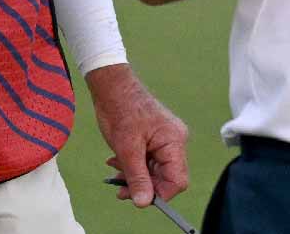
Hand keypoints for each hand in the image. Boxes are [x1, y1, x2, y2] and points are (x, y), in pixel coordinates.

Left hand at [88, 64, 187, 206]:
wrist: (112, 86)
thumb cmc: (121, 110)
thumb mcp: (127, 149)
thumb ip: (137, 176)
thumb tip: (143, 203)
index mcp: (174, 141)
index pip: (177, 180)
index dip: (160, 194)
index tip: (138, 199)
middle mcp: (175, 141)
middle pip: (166, 178)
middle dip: (143, 185)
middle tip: (120, 189)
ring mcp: (165, 140)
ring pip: (154, 171)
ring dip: (134, 176)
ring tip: (114, 171)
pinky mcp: (155, 139)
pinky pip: (148, 161)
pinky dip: (133, 166)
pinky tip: (116, 163)